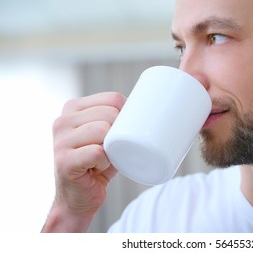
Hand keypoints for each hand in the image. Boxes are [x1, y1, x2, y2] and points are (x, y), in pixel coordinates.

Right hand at [42, 92, 125, 231]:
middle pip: (110, 113)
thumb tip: (148, 105)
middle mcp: (63, 120)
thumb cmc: (97, 164)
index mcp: (73, 108)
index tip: (126, 130)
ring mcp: (60, 140)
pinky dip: (104, 163)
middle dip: (120, 133)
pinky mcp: (63, 161)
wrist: (79, 198)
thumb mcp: (107, 135)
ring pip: (102, 130)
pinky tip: (96, 168)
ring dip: (112, 149)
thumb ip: (117, 118)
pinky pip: (97, 152)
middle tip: (112, 150)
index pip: (112, 98)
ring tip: (103, 158)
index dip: (128, 114)